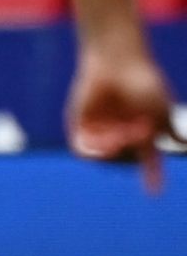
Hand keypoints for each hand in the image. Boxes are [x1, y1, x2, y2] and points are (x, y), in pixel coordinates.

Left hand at [68, 44, 175, 193]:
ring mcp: (100, 132)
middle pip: (124, 159)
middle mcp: (119, 136)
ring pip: (104, 158)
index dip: (152, 177)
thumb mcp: (162, 106)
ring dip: (114, 151)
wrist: (114, 62)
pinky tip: (102, 140)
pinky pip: (83, 150)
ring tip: (121, 132)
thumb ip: (170, 128)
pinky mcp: (79, 126)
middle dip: (131, 149)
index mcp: (142, 135)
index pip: (148, 162)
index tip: (154, 193)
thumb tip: (181, 145)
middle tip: (138, 129)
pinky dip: (93, 151)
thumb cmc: (143, 83)